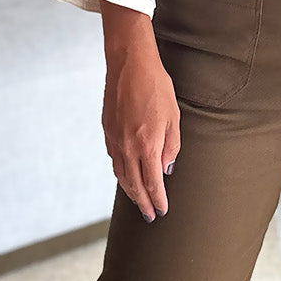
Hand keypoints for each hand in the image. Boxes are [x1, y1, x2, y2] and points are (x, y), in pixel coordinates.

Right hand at [100, 5, 180, 222]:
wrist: (129, 64)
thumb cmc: (156, 87)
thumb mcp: (173, 117)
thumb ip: (171, 146)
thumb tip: (165, 169)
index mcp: (146, 145)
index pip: (152, 183)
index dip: (157, 200)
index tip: (161, 211)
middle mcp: (127, 146)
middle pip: (134, 184)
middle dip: (142, 203)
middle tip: (148, 216)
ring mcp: (114, 139)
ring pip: (120, 174)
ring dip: (129, 191)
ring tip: (138, 201)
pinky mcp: (106, 130)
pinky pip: (113, 159)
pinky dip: (120, 172)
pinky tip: (126, 175)